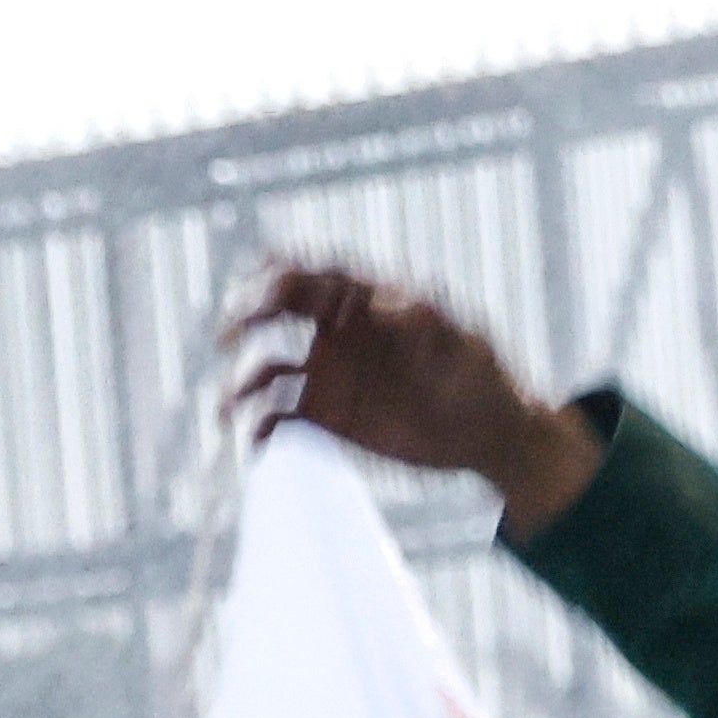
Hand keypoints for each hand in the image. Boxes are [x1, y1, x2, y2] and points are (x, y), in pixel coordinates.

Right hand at [226, 263, 605, 533]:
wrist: (490, 436)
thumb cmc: (485, 378)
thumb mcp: (465, 345)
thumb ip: (427, 321)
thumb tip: (383, 303)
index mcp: (367, 301)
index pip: (317, 275)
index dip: (285, 271)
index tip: (263, 280)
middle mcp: (338, 331)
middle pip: (277, 312)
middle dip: (247, 316)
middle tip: (230, 333)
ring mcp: (328, 375)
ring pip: (268, 369)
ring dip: (242, 384)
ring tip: (227, 408)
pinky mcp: (326, 417)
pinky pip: (280, 418)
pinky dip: (260, 429)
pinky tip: (254, 446)